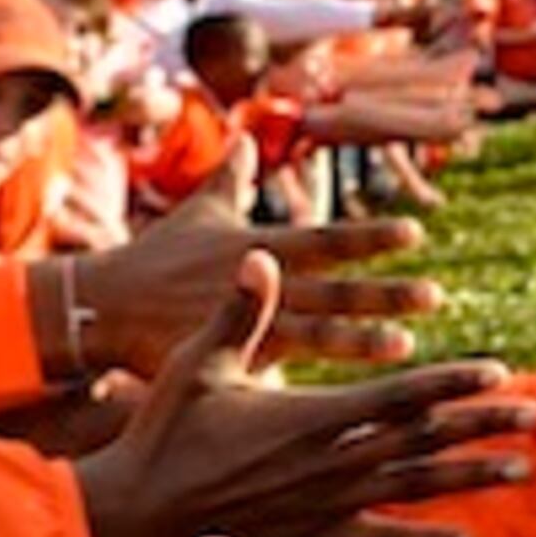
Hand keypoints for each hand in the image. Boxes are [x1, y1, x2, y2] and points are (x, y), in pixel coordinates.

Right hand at [59, 144, 436, 374]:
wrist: (101, 311)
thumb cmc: (152, 257)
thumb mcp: (196, 212)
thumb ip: (230, 176)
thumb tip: (246, 134)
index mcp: (256, 248)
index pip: (324, 239)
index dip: (369, 236)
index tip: (415, 231)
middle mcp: (258, 288)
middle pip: (332, 292)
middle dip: (383, 294)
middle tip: (434, 295)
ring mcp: (247, 331)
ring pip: (316, 339)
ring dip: (363, 343)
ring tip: (406, 346)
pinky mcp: (232, 369)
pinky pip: (281, 379)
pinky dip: (314, 388)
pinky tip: (347, 403)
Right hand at [65, 254, 531, 536]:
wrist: (135, 516)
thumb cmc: (163, 432)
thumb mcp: (197, 363)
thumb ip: (239, 311)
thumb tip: (260, 253)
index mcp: (309, 418)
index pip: (398, 396)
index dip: (451, 382)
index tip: (497, 370)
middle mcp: (328, 465)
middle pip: (422, 440)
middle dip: (480, 425)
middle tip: (535, 415)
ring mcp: (324, 507)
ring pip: (413, 488)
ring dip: (470, 478)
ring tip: (523, 471)